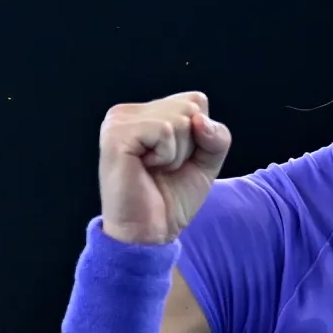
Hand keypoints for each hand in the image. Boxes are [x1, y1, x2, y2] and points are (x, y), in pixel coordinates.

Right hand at [97, 92, 231, 244]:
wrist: (150, 232)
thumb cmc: (172, 198)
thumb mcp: (207, 161)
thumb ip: (216, 135)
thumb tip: (199, 119)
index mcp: (145, 113)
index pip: (196, 101)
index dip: (200, 135)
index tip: (177, 160)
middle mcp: (129, 112)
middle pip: (191, 106)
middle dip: (190, 144)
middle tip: (165, 168)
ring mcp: (119, 121)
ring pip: (180, 119)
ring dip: (177, 153)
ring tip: (155, 169)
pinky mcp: (116, 135)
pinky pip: (164, 131)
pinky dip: (166, 156)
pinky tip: (146, 169)